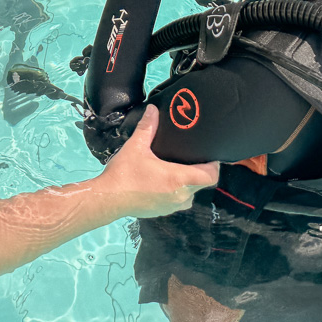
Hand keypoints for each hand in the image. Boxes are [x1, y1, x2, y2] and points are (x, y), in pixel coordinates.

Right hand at [99, 106, 218, 217]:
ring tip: (176, 167)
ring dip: (187, 182)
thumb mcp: (136, 147)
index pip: (210, 176)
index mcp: (178, 179)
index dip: (213, 165)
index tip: (209, 155)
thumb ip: (148, 127)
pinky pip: (177, 201)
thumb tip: (153, 109)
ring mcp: (172, 207)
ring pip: (190, 194)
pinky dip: (175, 191)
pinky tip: (162, 181)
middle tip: (190, 156)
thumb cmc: (124, 173)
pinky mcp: (162, 212)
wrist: (108, 199)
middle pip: (201, 184)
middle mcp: (180, 196)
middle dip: (199, 171)